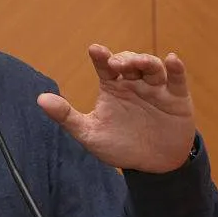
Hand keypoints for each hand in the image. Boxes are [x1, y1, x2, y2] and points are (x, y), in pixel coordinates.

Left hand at [36, 44, 195, 173]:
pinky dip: (176, 68)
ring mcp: (156, 89)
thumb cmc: (120, 145)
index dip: (101, 56)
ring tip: (138, 63)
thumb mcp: (90, 133)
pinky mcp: (177, 98)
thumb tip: (40, 99)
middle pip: (130, 61)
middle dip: (124, 59)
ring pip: (152, 66)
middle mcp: (134, 83)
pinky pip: (177, 79)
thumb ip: (66, 117)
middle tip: (116, 64)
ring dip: (146, 61)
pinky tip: (171, 59)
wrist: (153, 166)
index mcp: (112, 87)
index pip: (105, 65)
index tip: (95, 50)